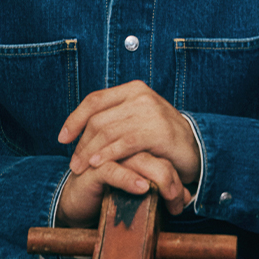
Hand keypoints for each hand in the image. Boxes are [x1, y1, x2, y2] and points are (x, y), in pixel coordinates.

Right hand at [56, 150, 189, 226]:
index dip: (177, 175)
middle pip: (157, 154)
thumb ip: (163, 186)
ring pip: (140, 160)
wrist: (79, 202)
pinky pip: (114, 170)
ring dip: (160, 182)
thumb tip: (188, 198)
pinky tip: (142, 188)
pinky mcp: (94, 168)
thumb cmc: (113, 193)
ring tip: (170, 199)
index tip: (183, 201)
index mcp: (137, 140)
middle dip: (171, 181)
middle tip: (179, 204)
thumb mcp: (143, 187)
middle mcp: (123, 142)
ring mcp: (108, 153)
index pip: (166, 150)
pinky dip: (129, 179)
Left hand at [59, 80, 200, 214]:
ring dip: (90, 152)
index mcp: (133, 89)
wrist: (195, 148)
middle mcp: (140, 96)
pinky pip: (124, 143)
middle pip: (98, 119)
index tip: (62, 138)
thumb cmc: (162, 138)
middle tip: (73, 164)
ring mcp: (150, 111)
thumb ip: (115, 118)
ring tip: (81, 169)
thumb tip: (82, 128)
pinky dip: (108, 154)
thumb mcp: (137, 120)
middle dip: (81, 143)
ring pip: (107, 131)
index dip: (74, 119)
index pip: (94, 100)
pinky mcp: (157, 130)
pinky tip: (98, 164)